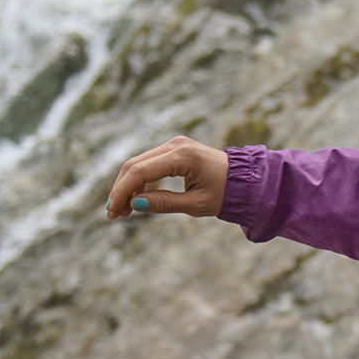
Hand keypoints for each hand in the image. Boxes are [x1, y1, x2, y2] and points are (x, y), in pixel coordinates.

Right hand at [104, 135, 229, 220]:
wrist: (246, 179)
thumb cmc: (225, 194)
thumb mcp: (196, 205)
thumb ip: (165, 204)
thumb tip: (135, 204)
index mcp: (183, 157)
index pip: (140, 172)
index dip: (122, 192)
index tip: (113, 212)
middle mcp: (176, 145)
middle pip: (135, 165)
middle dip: (121, 189)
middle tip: (113, 214)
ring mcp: (175, 145)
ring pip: (139, 163)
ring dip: (128, 186)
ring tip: (122, 211)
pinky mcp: (175, 149)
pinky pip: (150, 163)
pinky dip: (140, 180)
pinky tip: (135, 199)